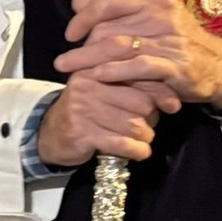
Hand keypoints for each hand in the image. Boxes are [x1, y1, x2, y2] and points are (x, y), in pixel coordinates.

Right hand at [37, 74, 171, 167]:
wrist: (50, 134)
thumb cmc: (85, 110)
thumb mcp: (102, 87)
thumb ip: (132, 82)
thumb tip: (172, 94)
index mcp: (95, 68)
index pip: (139, 74)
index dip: (161, 91)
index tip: (170, 104)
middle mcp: (88, 85)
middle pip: (142, 102)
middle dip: (151, 118)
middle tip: (146, 125)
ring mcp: (83, 110)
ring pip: (134, 125)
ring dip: (145, 137)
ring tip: (141, 139)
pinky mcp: (82, 134)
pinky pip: (123, 144)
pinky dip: (137, 151)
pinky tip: (139, 152)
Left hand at [59, 0, 221, 110]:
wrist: (219, 66)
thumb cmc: (175, 42)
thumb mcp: (149, 18)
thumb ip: (115, 9)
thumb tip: (78, 1)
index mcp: (154, 0)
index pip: (108, 1)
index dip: (83, 17)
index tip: (70, 34)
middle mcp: (162, 16)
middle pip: (108, 28)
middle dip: (82, 47)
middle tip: (64, 62)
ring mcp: (170, 41)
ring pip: (118, 48)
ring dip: (88, 61)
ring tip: (69, 71)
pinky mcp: (176, 66)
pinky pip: (139, 67)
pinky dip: (115, 71)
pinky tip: (97, 77)